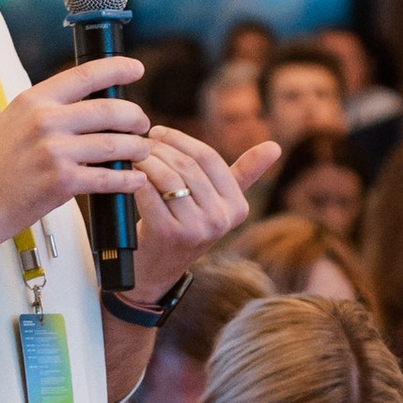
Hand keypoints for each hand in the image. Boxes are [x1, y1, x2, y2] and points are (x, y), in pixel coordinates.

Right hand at [0, 55, 153, 250]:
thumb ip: (45, 110)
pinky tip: (136, 179)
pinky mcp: (63, 182)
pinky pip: (109, 177)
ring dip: (138, 148)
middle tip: (143, 123)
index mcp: (34, 100)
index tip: (136, 69)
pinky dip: (129, 179)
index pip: (86, 75)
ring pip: (116, 144)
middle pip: (110, 109)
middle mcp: (46, 120)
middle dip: (136, 117)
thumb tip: (82, 104)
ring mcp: (55, 151)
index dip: (117, 69)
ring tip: (143, 151)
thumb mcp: (12, 122)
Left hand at [122, 122, 279, 298]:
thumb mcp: (218, 203)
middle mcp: (221, 220)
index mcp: (238, 208)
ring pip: (168, 178)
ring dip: (146, 160)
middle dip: (160, 148)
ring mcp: (196, 229)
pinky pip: (149, 193)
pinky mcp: (168, 234)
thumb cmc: (185, 227)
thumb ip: (244, 174)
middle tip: (140, 142)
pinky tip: (126, 173)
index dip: (181, 140)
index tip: (159, 132)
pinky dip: (135, 178)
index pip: (210, 159)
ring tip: (132, 154)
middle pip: (188, 167)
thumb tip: (275, 146)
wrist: (156, 270)